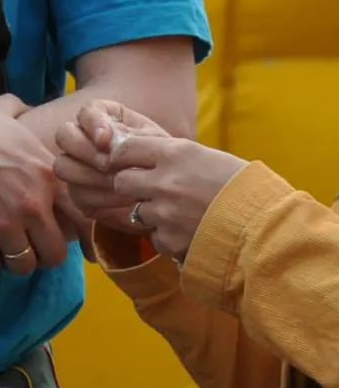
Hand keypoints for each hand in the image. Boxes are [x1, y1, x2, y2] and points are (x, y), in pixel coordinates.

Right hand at [0, 91, 67, 274]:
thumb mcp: (5, 112)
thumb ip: (23, 116)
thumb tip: (23, 107)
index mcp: (47, 175)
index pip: (83, 217)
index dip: (76, 233)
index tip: (63, 236)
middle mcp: (33, 203)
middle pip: (55, 252)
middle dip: (42, 254)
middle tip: (26, 246)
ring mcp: (4, 223)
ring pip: (23, 265)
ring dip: (12, 260)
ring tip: (0, 248)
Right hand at [52, 99, 171, 228]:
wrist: (170, 186)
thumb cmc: (163, 157)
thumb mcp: (154, 141)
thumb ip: (130, 138)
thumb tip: (106, 144)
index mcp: (105, 118)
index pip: (86, 112)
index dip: (92, 124)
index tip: (106, 140)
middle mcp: (84, 139)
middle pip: (65, 136)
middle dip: (85, 151)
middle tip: (108, 164)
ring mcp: (77, 166)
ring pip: (63, 167)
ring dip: (90, 176)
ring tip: (119, 182)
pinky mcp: (80, 193)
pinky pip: (78, 194)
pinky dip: (101, 197)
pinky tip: (123, 198)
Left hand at [105, 131, 249, 264]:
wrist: (266, 224)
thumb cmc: (244, 187)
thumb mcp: (211, 158)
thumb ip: (176, 159)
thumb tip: (145, 158)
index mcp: (176, 154)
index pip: (125, 148)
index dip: (120, 156)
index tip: (123, 162)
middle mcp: (164, 181)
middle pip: (121, 182)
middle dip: (130, 186)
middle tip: (150, 190)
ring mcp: (162, 213)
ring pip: (137, 212)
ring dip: (153, 213)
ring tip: (183, 212)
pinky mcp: (167, 239)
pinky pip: (155, 236)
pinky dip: (168, 235)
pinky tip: (191, 231)